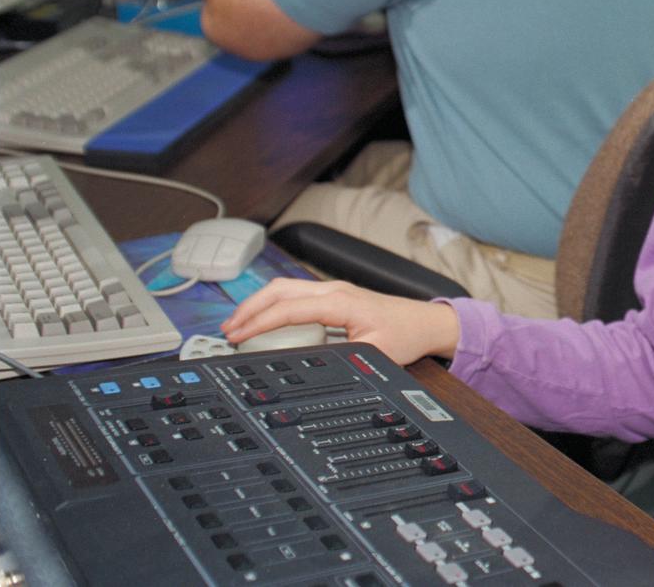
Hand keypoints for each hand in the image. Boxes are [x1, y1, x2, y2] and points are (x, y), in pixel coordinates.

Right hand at [220, 278, 459, 365]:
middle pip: (279, 289)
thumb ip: (339, 357)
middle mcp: (334, 290)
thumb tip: (305, 363)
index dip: (258, 322)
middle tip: (227, 330)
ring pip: (285, 289)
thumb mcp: (372, 353)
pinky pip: (296, 295)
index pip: (288, 308)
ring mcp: (333, 290)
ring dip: (259, 304)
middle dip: (249, 308)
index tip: (237, 336)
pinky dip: (274, 306)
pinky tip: (265, 320)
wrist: (426, 323)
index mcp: (340, 301)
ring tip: (238, 325)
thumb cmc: (405, 334)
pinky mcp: (335, 297)